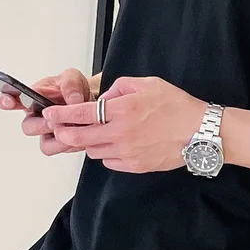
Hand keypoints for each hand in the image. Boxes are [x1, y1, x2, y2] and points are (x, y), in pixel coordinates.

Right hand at [0, 68, 97, 155]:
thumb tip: (72, 100)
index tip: (8, 101)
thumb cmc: (75, 91)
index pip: (11, 98)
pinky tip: (78, 135)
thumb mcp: (73, 78)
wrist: (90, 106)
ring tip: (70, 127)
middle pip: (28, 127)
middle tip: (53, 120)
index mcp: (32, 97)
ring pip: (44, 144)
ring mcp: (47, 133)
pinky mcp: (59, 144)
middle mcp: (37, 117)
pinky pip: (58, 150)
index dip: (6, 101)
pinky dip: (69, 144)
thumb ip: (70, 84)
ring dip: (57, 136)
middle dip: (41, 124)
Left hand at [41, 76, 207, 171]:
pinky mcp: (135, 166)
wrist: (200, 133)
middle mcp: (121, 132)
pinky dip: (107, 153)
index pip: (81, 113)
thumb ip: (119, 87)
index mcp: (122, 109)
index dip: (60, 114)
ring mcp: (127, 152)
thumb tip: (104, 96)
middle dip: (64, 132)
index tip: (49, 114)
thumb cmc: (177, 106)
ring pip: (93, 150)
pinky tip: (117, 144)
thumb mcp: (148, 84)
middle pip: (79, 137)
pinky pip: (109, 161)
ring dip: (89, 141)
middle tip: (60, 128)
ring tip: (98, 133)